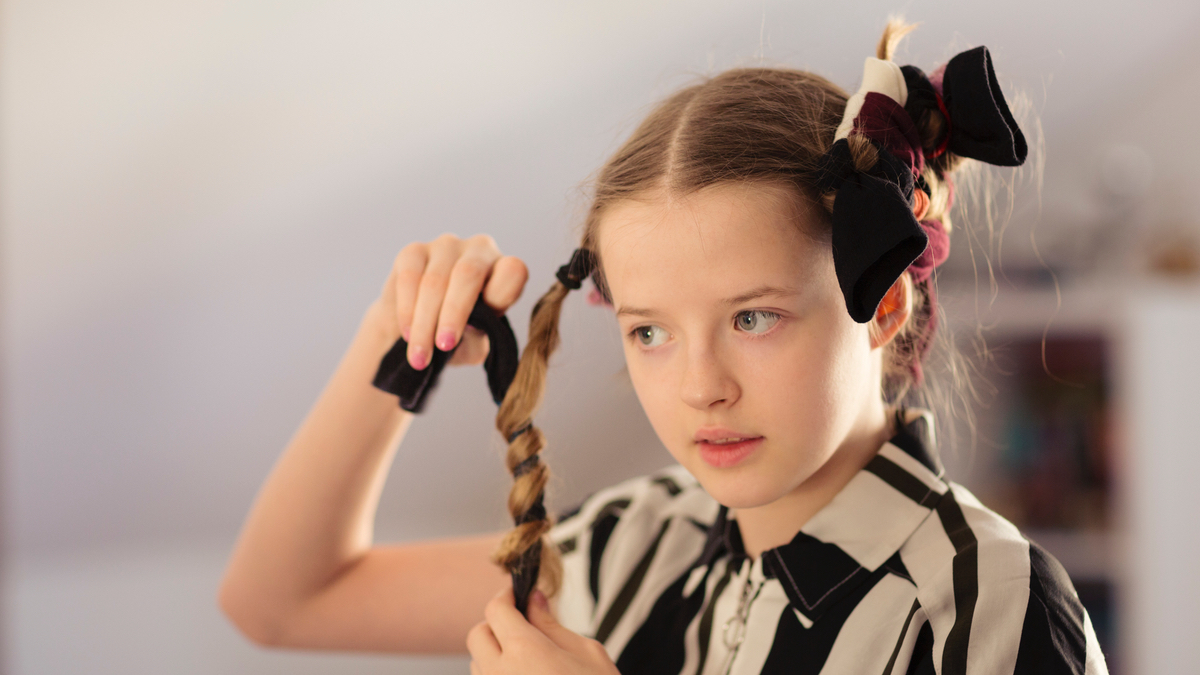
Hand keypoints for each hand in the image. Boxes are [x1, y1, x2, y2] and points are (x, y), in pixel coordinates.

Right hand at [375, 234, 527, 369]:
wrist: (418, 331)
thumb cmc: (458, 336)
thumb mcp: (475, 344)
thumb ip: (478, 335)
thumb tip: (469, 325)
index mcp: (505, 269)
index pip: (513, 271)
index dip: (500, 296)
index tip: (479, 329)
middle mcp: (480, 249)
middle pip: (468, 274)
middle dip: (453, 314)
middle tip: (443, 346)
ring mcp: (446, 246)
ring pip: (434, 280)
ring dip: (425, 321)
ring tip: (420, 353)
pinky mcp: (413, 251)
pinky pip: (409, 277)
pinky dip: (407, 310)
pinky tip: (408, 332)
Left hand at [467, 587, 619, 674]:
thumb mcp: (586, 653)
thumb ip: (552, 624)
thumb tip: (534, 600)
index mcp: (524, 650)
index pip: (496, 610)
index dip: (505, 596)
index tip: (516, 593)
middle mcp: (500, 673)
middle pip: (477, 635)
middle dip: (495, 623)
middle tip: (520, 621)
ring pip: (478, 663)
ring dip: (493, 652)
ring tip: (526, 655)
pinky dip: (497, 674)